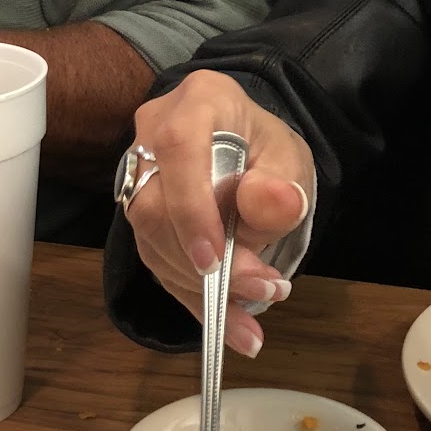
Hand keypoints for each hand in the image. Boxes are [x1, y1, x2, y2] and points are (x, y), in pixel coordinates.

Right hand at [126, 72, 314, 357]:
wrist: (249, 155)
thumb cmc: (268, 151)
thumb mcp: (291, 160)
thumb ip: (282, 184)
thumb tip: (272, 203)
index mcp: (199, 101)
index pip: (178, 147)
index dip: (190, 207)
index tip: (216, 259)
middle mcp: (154, 131)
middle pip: (155, 205)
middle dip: (204, 263)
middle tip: (263, 290)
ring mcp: (139, 173)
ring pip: (150, 239)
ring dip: (201, 288)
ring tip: (256, 314)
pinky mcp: (140, 214)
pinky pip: (157, 261)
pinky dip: (194, 300)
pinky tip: (232, 329)